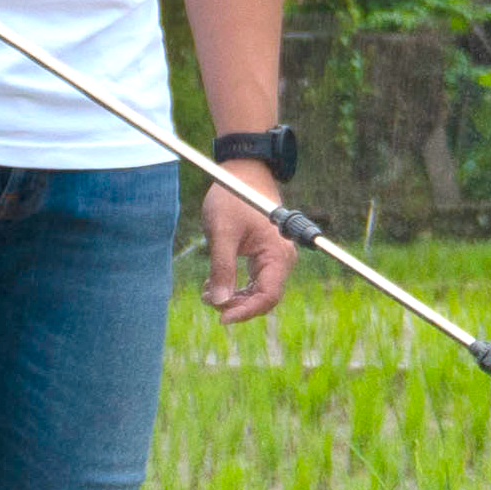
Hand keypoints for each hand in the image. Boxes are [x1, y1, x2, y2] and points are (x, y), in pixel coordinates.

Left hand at [203, 167, 296, 322]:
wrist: (242, 172)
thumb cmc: (233, 197)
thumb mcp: (222, 232)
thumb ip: (221, 268)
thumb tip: (219, 302)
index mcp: (278, 254)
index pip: (267, 296)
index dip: (245, 312)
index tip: (221, 318)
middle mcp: (282, 259)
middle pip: (264, 298)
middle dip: (236, 305)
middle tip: (209, 300)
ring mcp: (275, 258)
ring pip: (258, 292)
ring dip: (234, 297)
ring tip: (208, 292)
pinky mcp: (265, 256)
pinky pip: (254, 281)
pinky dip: (235, 287)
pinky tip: (215, 283)